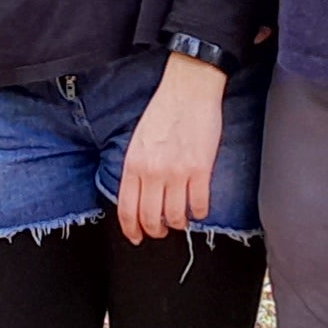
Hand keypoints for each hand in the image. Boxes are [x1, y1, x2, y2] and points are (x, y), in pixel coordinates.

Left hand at [115, 54, 230, 243]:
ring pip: (175, 216)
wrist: (189, 90)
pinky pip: (199, 204)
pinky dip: (199, 212)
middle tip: (161, 230)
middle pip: (150, 218)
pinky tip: (199, 208)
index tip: (136, 237)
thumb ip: (136, 167)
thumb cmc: (164, 110)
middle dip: (155, 231)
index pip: (127, 209)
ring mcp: (177, 173)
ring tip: (181, 220)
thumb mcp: (138, 140)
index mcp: (134, 164)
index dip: (131, 229)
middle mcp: (152, 172)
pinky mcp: (201, 170)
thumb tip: (139, 193)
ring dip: (178, 224)